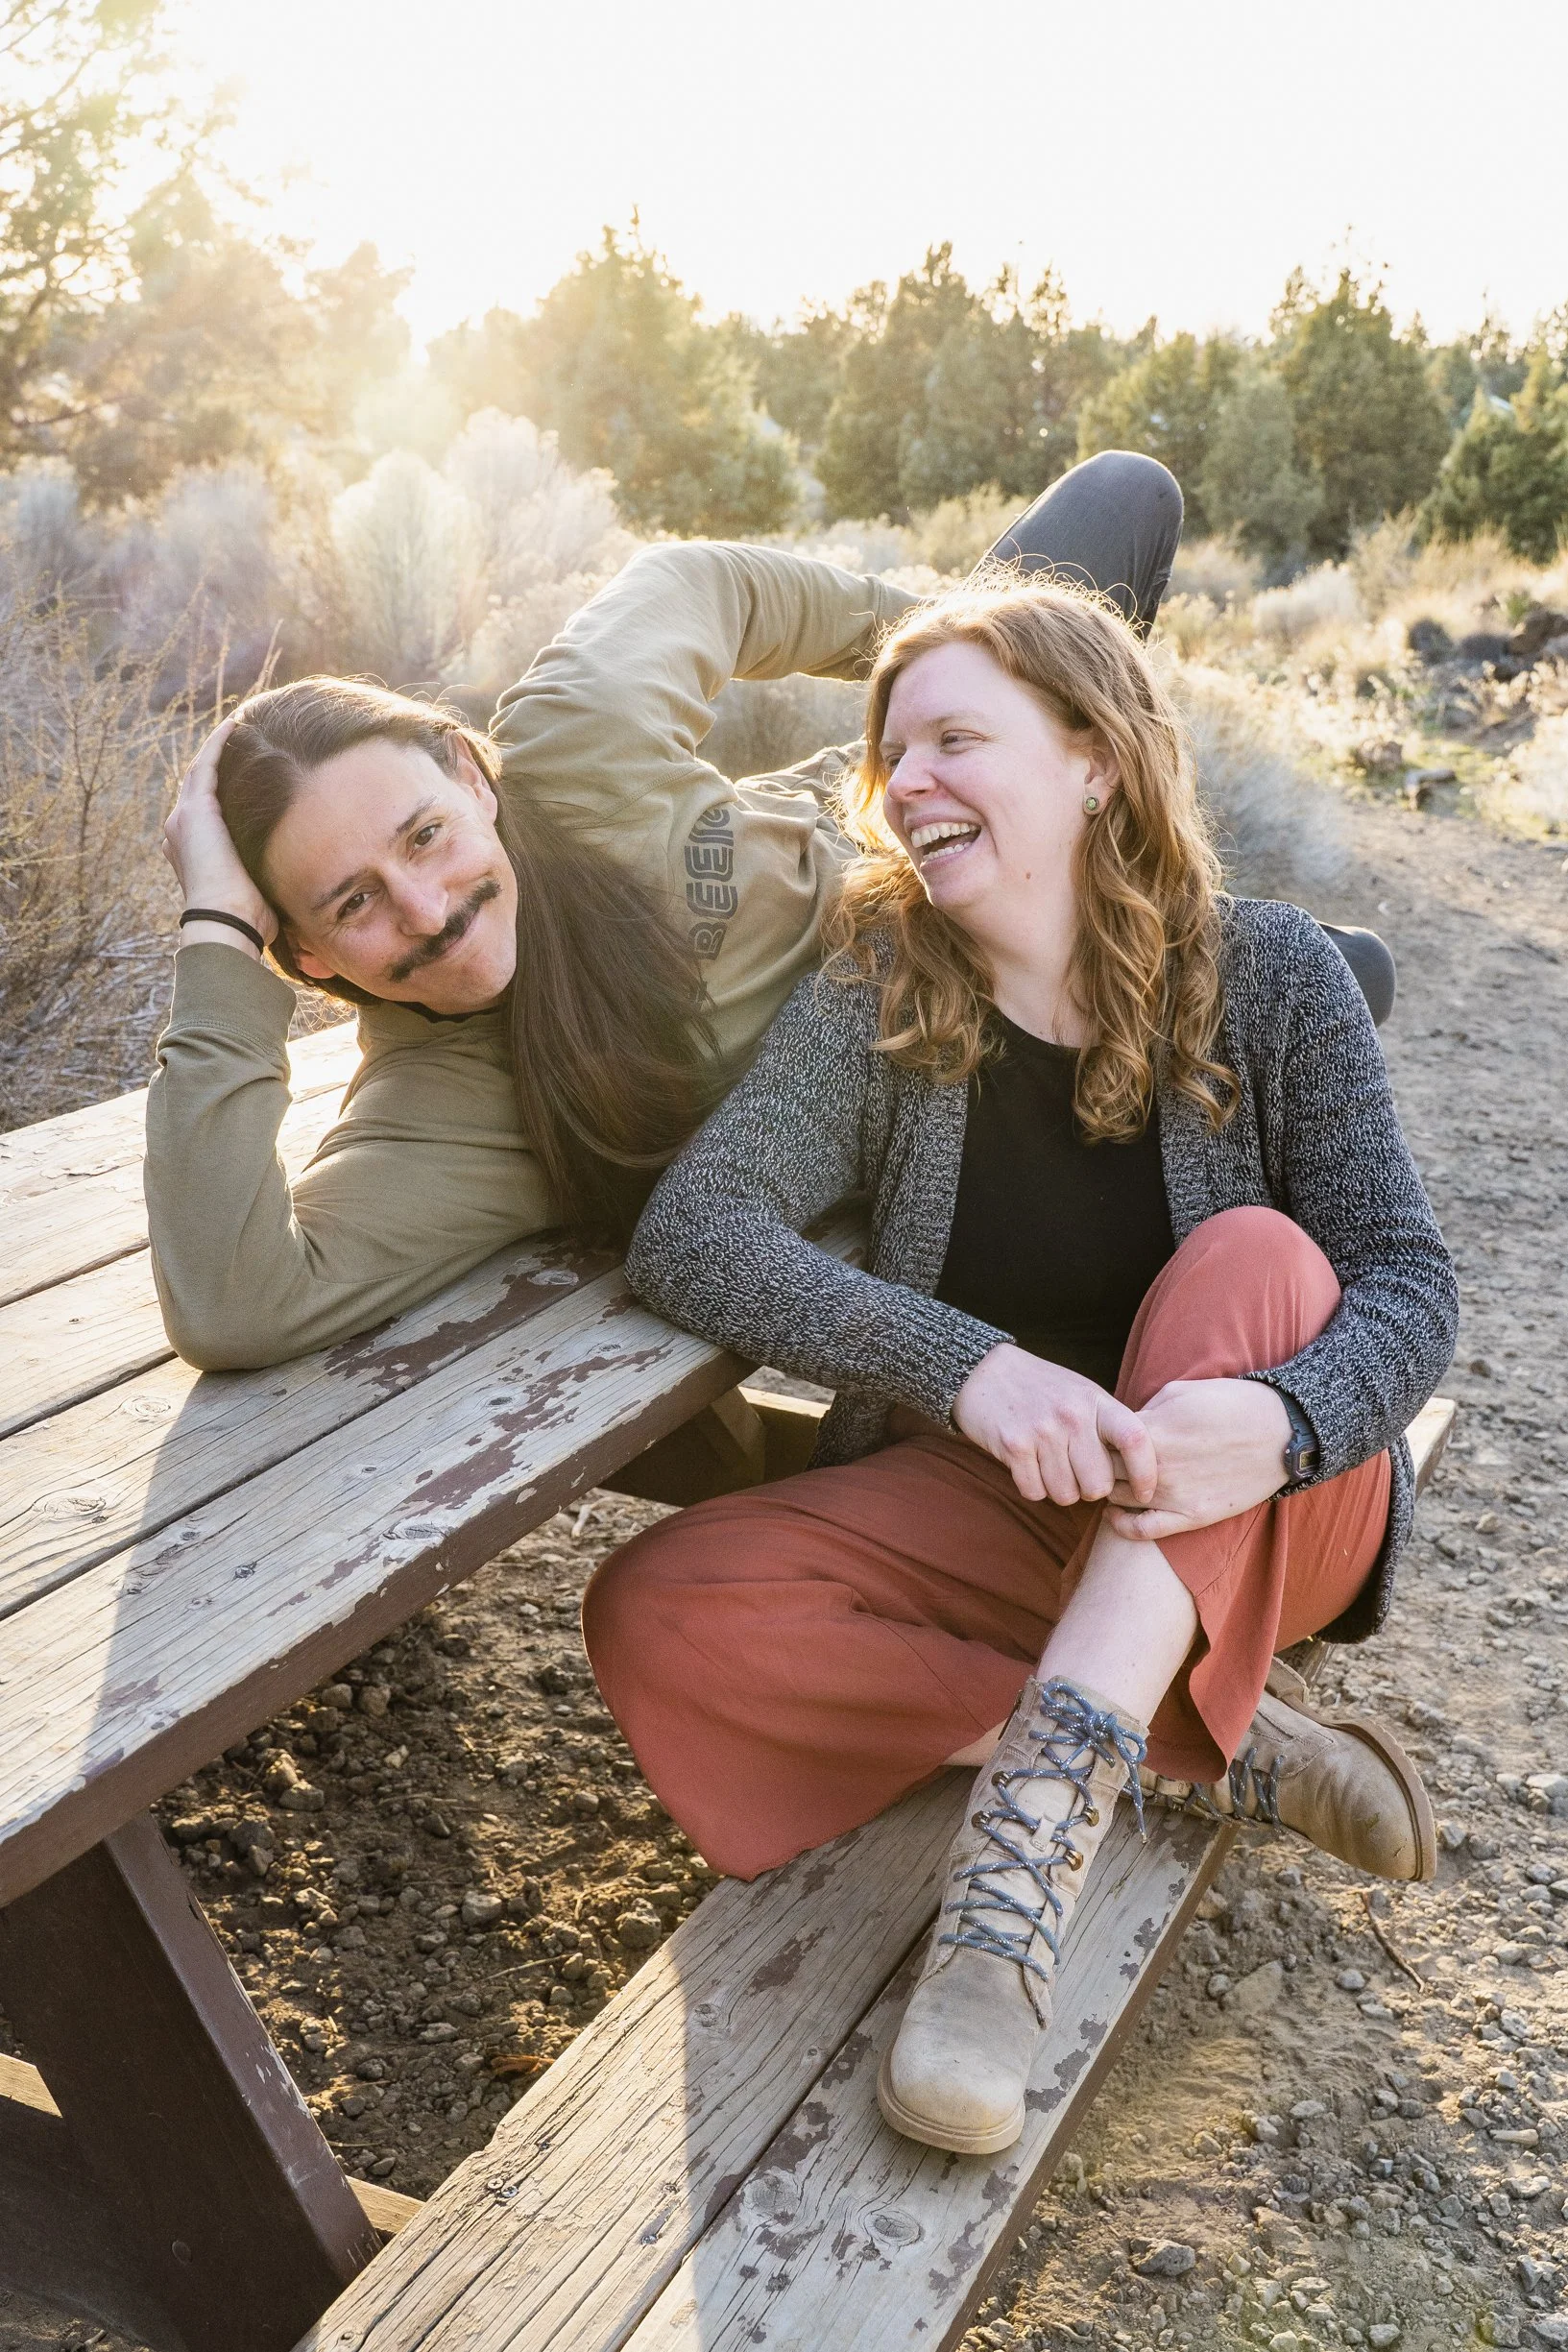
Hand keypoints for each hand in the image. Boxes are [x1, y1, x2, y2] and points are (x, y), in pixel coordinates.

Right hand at [162, 715, 276, 950]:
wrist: (226, 922)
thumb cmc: (247, 921)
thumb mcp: (257, 893)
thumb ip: (267, 878)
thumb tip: (299, 885)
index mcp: (191, 851)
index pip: (206, 812)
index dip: (221, 791)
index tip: (241, 776)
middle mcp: (181, 831)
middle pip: (199, 786)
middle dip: (217, 762)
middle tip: (239, 739)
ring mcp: (184, 818)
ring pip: (200, 771)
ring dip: (218, 747)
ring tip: (238, 725)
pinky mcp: (195, 809)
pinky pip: (206, 764)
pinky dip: (219, 743)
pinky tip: (235, 724)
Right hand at [952, 1343, 1157, 1507]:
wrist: (984, 1371)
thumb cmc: (1040, 1388)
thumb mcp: (1081, 1393)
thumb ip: (1107, 1424)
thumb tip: (1136, 1467)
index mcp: (1095, 1401)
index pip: (1135, 1440)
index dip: (1146, 1472)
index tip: (1144, 1492)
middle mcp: (1071, 1416)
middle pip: (1098, 1484)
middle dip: (1088, 1489)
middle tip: (1076, 1473)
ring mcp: (1041, 1431)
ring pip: (1065, 1494)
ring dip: (1058, 1489)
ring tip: (1049, 1465)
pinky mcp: (1013, 1446)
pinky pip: (1034, 1491)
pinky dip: (1032, 1487)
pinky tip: (1027, 1466)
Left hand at [1104, 1377, 1293, 1541]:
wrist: (1281, 1432)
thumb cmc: (1231, 1404)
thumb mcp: (1179, 1391)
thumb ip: (1143, 1411)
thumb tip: (1119, 1427)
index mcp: (1150, 1432)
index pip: (1098, 1439)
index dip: (1093, 1436)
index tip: (1096, 1435)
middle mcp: (1157, 1466)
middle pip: (1102, 1470)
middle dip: (1095, 1463)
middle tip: (1097, 1460)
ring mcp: (1174, 1494)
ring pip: (1117, 1497)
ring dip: (1108, 1490)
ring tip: (1109, 1481)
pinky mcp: (1193, 1517)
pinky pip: (1143, 1530)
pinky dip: (1122, 1525)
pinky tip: (1116, 1514)